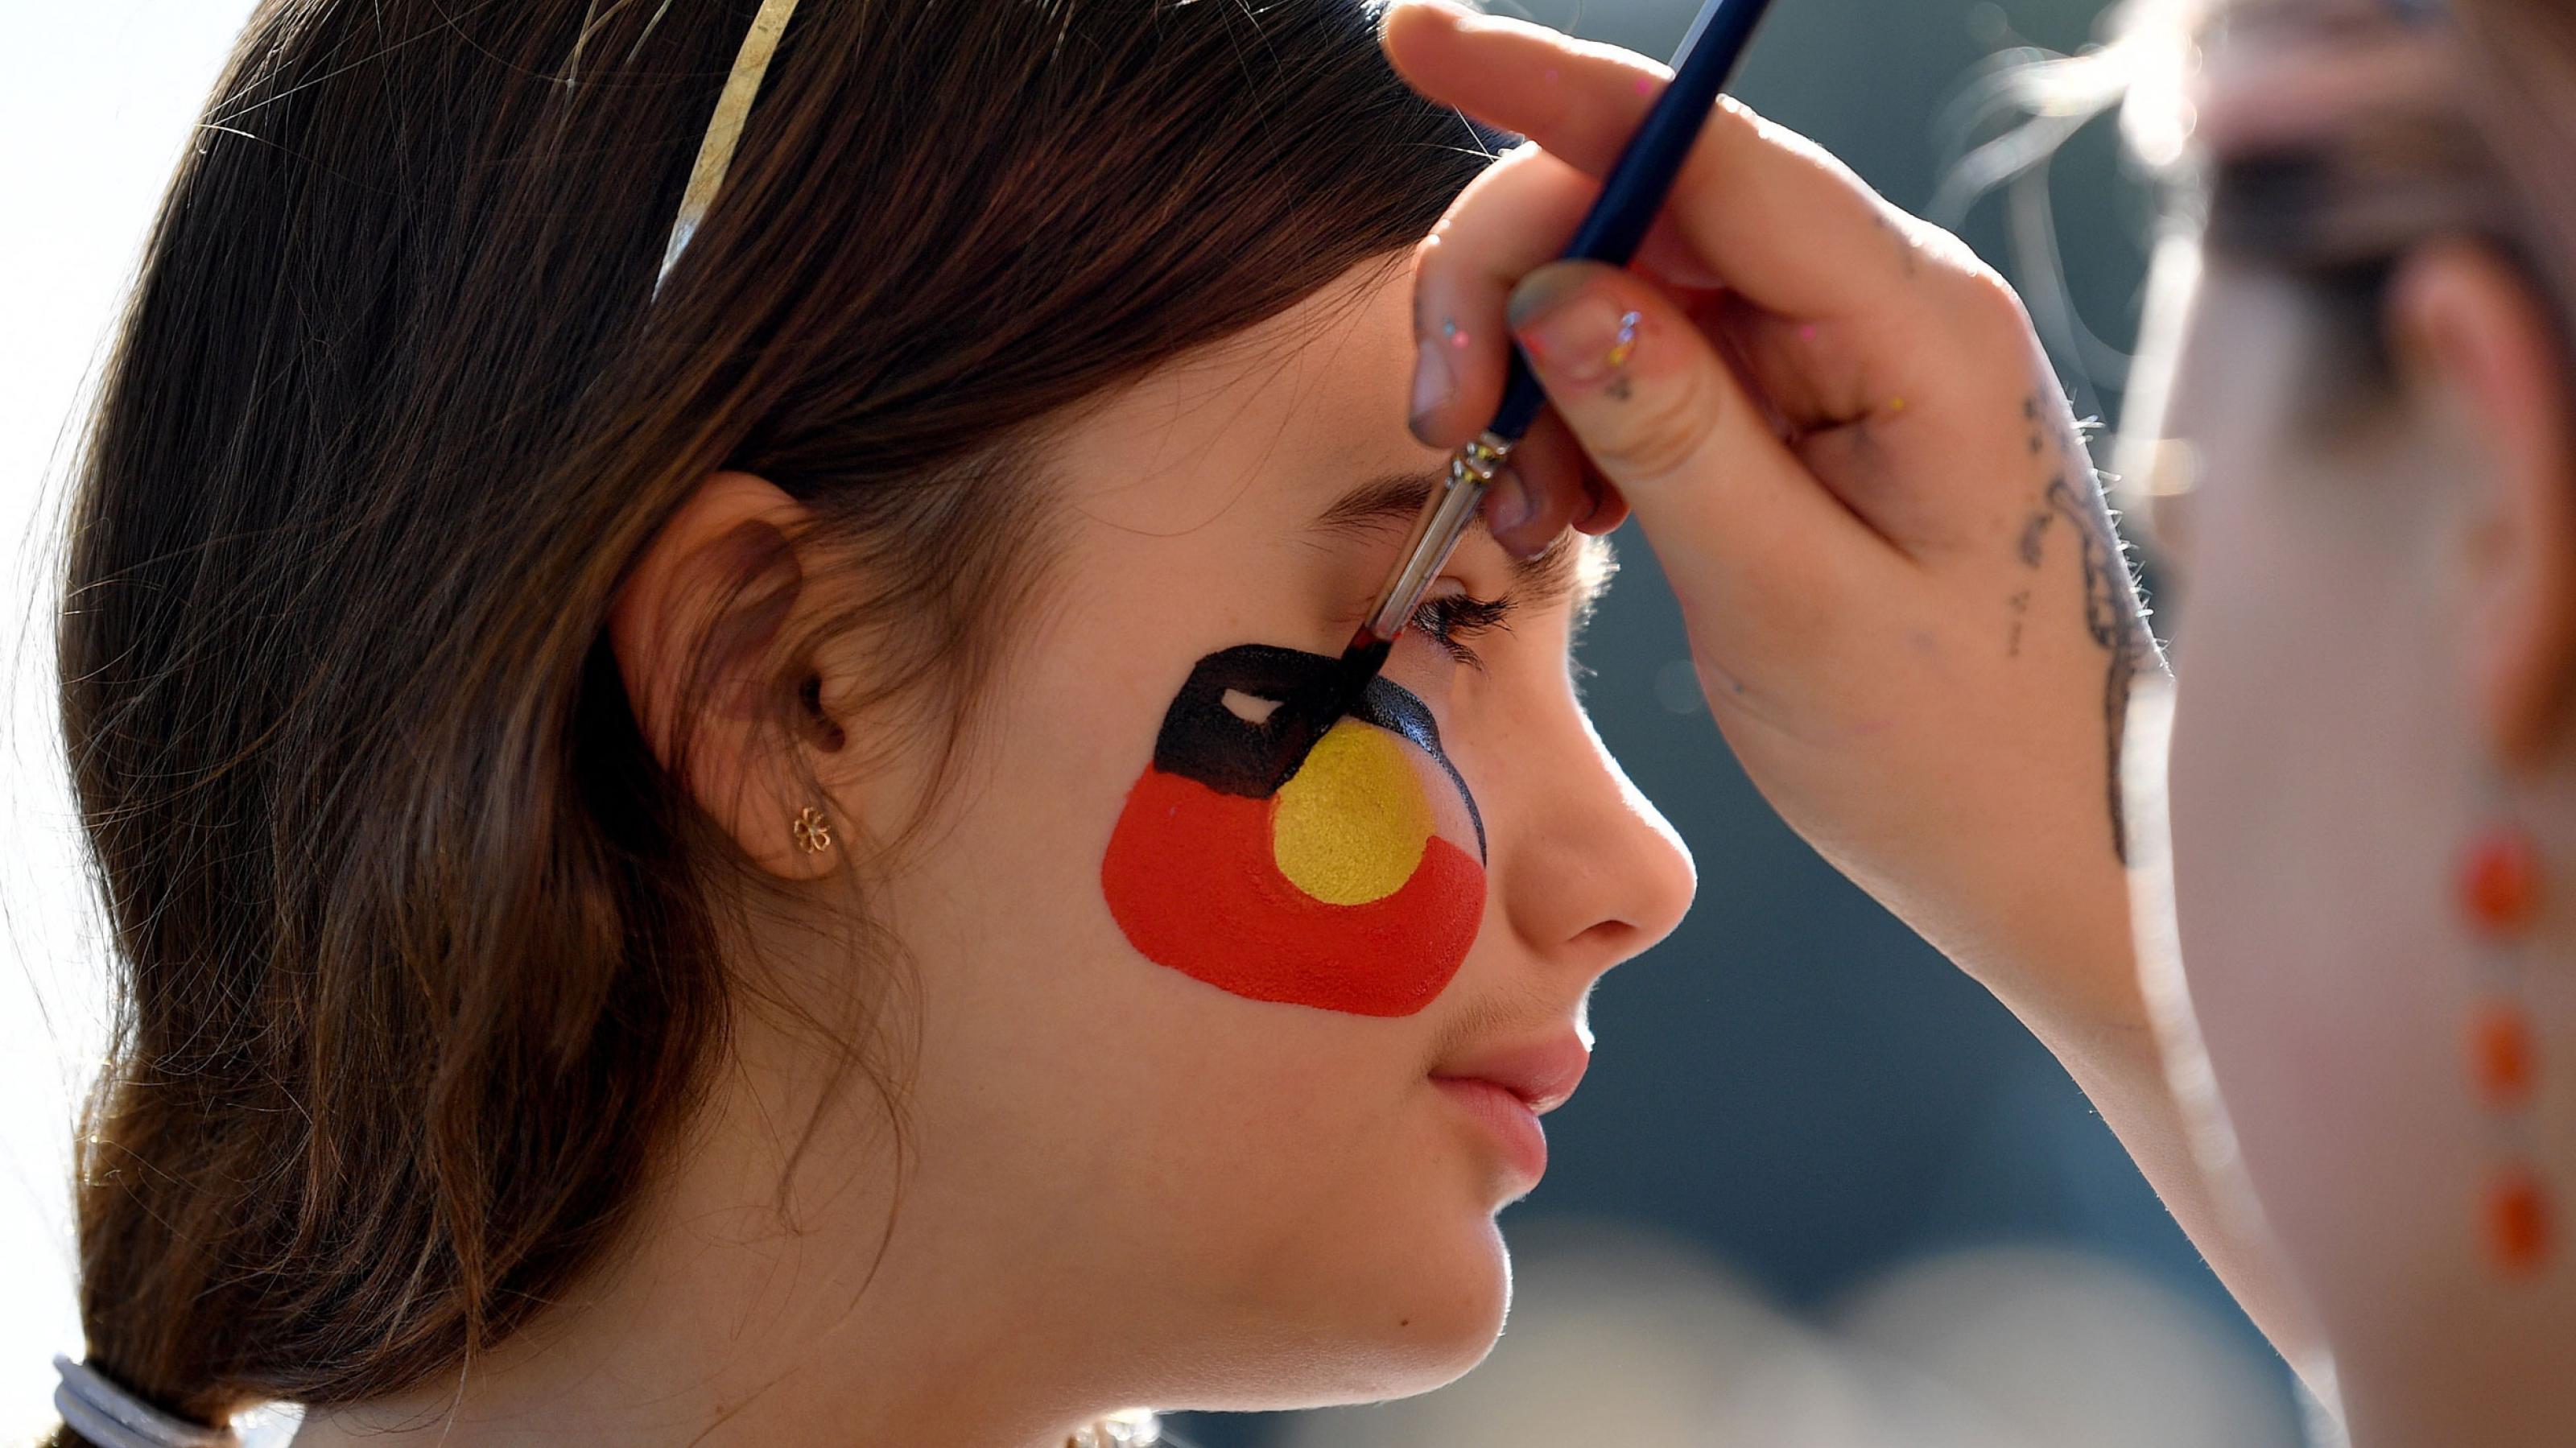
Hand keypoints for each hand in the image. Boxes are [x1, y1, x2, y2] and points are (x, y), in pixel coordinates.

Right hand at [1381, 0, 2165, 1034]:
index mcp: (1919, 329)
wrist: (2051, 859)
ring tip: (1524, 523)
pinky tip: (1566, 521)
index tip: (1418, 40)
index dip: (1556, 86)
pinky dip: (1576, 427)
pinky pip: (1654, 367)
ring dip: (1533, 379)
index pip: (1713, 154)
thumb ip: (1669, 436)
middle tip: (1443, 428)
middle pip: (1647, 209)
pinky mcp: (1807, 415)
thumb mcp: (1790, 609)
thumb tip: (1555, 285)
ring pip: (1629, 286)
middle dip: (1512, 291)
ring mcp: (1845, 358)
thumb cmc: (1953, 757)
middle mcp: (1884, 309)